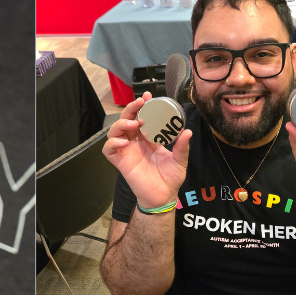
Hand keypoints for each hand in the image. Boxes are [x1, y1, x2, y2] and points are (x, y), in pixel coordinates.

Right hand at [103, 92, 191, 208]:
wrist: (163, 197)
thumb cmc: (170, 179)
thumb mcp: (180, 161)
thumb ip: (182, 147)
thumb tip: (187, 131)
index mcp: (148, 137)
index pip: (141, 116)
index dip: (142, 105)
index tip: (148, 96)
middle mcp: (135, 141)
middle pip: (126, 119)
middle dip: (131, 109)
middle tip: (140, 103)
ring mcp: (126, 150)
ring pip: (114, 131)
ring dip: (121, 123)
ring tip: (134, 123)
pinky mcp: (120, 161)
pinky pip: (108, 149)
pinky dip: (112, 143)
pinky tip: (124, 142)